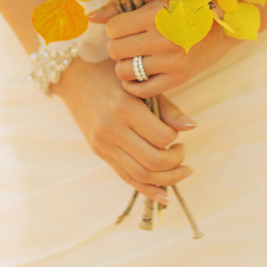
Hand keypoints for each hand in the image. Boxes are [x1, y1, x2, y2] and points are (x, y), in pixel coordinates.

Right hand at [51, 56, 196, 203]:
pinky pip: (125, 177)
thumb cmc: (112, 74)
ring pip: (140, 175)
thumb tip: (192, 127)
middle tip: (182, 152)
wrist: (74, 76)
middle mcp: (111, 129)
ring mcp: (103, 144)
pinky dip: (147, 189)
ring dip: (166, 179)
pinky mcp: (99, 152)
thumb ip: (166, 107)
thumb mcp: (139, 83)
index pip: (161, 137)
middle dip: (175, 162)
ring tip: (181, 171)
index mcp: (124, 107)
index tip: (178, 133)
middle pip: (152, 161)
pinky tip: (164, 193)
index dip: (175, 138)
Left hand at [90, 0, 240, 98]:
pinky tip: (141, 73)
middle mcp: (162, 39)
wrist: (226, 22)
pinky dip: (135, 84)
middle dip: (118, 47)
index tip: (125, 26)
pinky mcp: (178, 79)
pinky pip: (142, 90)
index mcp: (155, 15)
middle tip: (130, 42)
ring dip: (126, 66)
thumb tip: (91, 17)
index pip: (113, 29)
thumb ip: (122, 7)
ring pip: (125, 72)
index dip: (115, 28)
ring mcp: (171, 62)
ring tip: (136, 56)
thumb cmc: (188, 3)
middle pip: (116, 51)